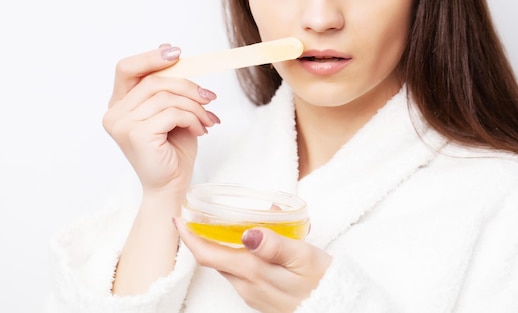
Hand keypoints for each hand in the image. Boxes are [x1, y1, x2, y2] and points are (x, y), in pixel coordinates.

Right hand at [102, 45, 219, 194]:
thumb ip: (168, 87)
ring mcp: (122, 125)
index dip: (150, 57)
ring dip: (194, 106)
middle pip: (153, 81)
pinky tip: (200, 130)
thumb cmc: (172, 150)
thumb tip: (174, 54)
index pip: (126, 68)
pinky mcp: (136, 135)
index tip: (177, 52)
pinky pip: (172, 113)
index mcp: (119, 105)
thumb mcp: (172, 111)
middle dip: (187, 86)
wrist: (172, 186)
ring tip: (207, 120)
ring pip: (166, 97)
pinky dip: (192, 118)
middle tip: (209, 97)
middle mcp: (114, 113)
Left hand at [175, 218, 331, 312]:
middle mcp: (247, 287)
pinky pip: (240, 274)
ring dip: (218, 247)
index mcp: (254, 273)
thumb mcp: (305, 257)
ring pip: (226, 267)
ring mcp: (253, 295)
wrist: (340, 308)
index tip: (177, 219)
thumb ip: (275, 245)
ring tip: (219, 224)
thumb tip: (247, 232)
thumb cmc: (323, 281)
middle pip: (214, 260)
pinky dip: (235, 256)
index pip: (208, 255)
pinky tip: (246, 244)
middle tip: (196, 215)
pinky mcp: (261, 298)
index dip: (189, 237)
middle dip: (201, 239)